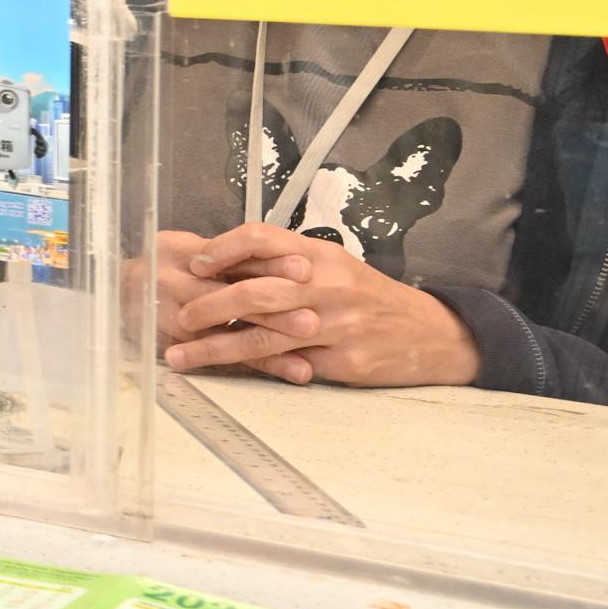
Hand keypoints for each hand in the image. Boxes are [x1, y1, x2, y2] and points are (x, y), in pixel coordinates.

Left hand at [157, 226, 481, 387]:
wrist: (427, 333)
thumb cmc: (366, 297)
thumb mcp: (332, 265)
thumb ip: (282, 263)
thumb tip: (217, 263)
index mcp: (320, 256)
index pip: (262, 237)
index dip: (223, 248)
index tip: (195, 263)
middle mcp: (327, 287)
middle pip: (255, 291)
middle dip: (208, 306)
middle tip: (179, 316)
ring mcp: (335, 327)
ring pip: (263, 336)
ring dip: (215, 347)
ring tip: (179, 355)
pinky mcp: (341, 362)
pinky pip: (286, 365)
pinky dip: (251, 367)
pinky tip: (224, 371)